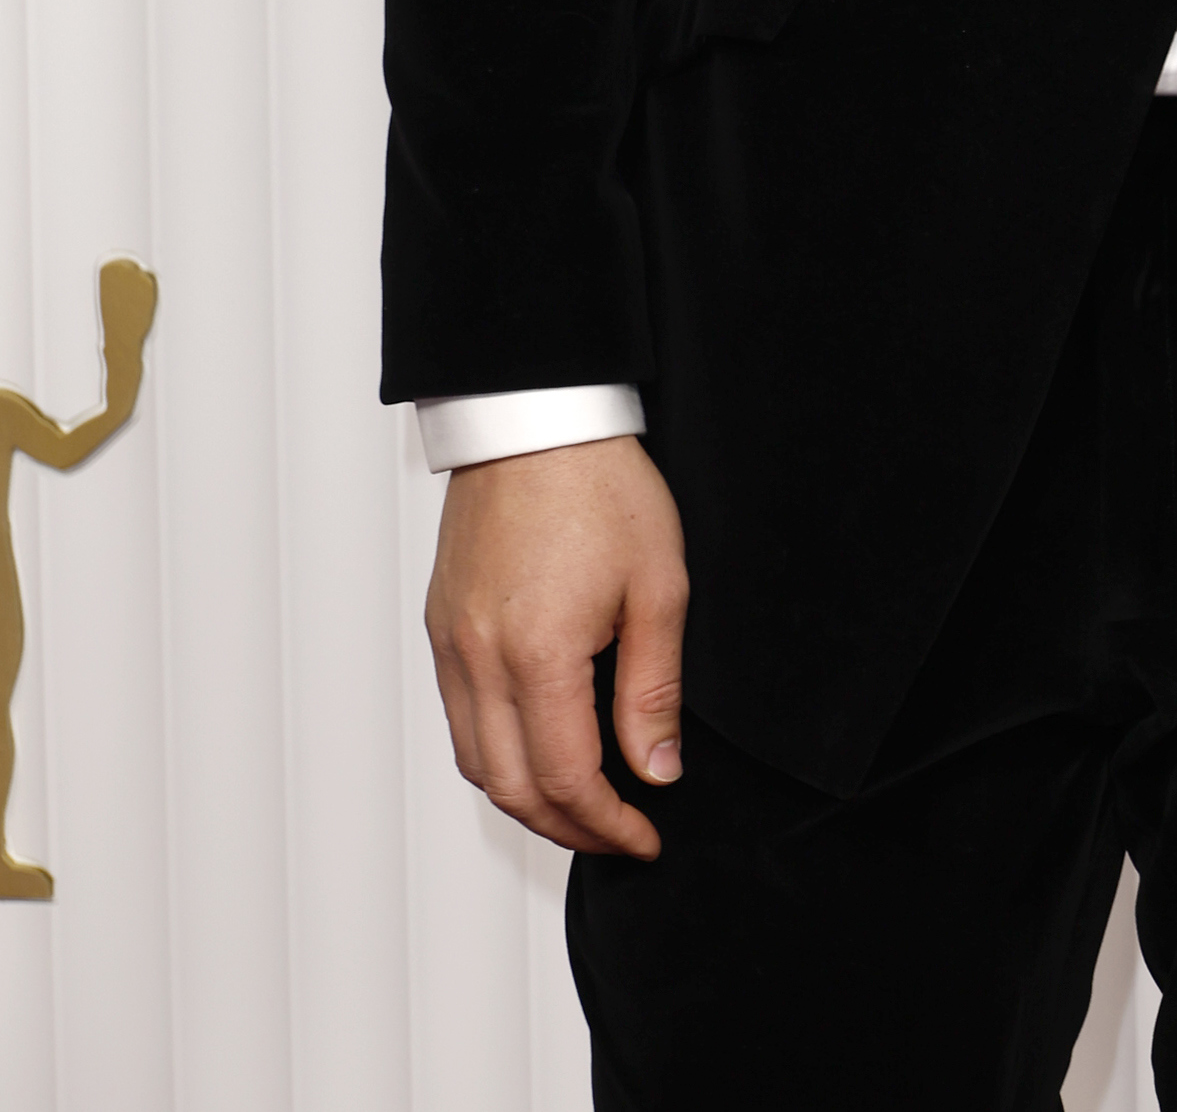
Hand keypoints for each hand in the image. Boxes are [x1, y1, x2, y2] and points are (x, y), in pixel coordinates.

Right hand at [425, 434, 688, 860]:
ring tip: (581, 804)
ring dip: (526, 799)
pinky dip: (495, 754)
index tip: (644, 836)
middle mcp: (479, 658)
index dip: (608, 824)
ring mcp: (451, 642)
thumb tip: (657, 770)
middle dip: (567, 828)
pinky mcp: (441, 624)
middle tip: (617, 834)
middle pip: (510, 788)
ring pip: (474, 762)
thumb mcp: (658, 587)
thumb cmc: (600, 485)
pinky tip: (537, 747)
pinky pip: (458, 718)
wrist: (537, 418)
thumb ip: (654, 690)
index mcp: (537, 653)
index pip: (567, 780)